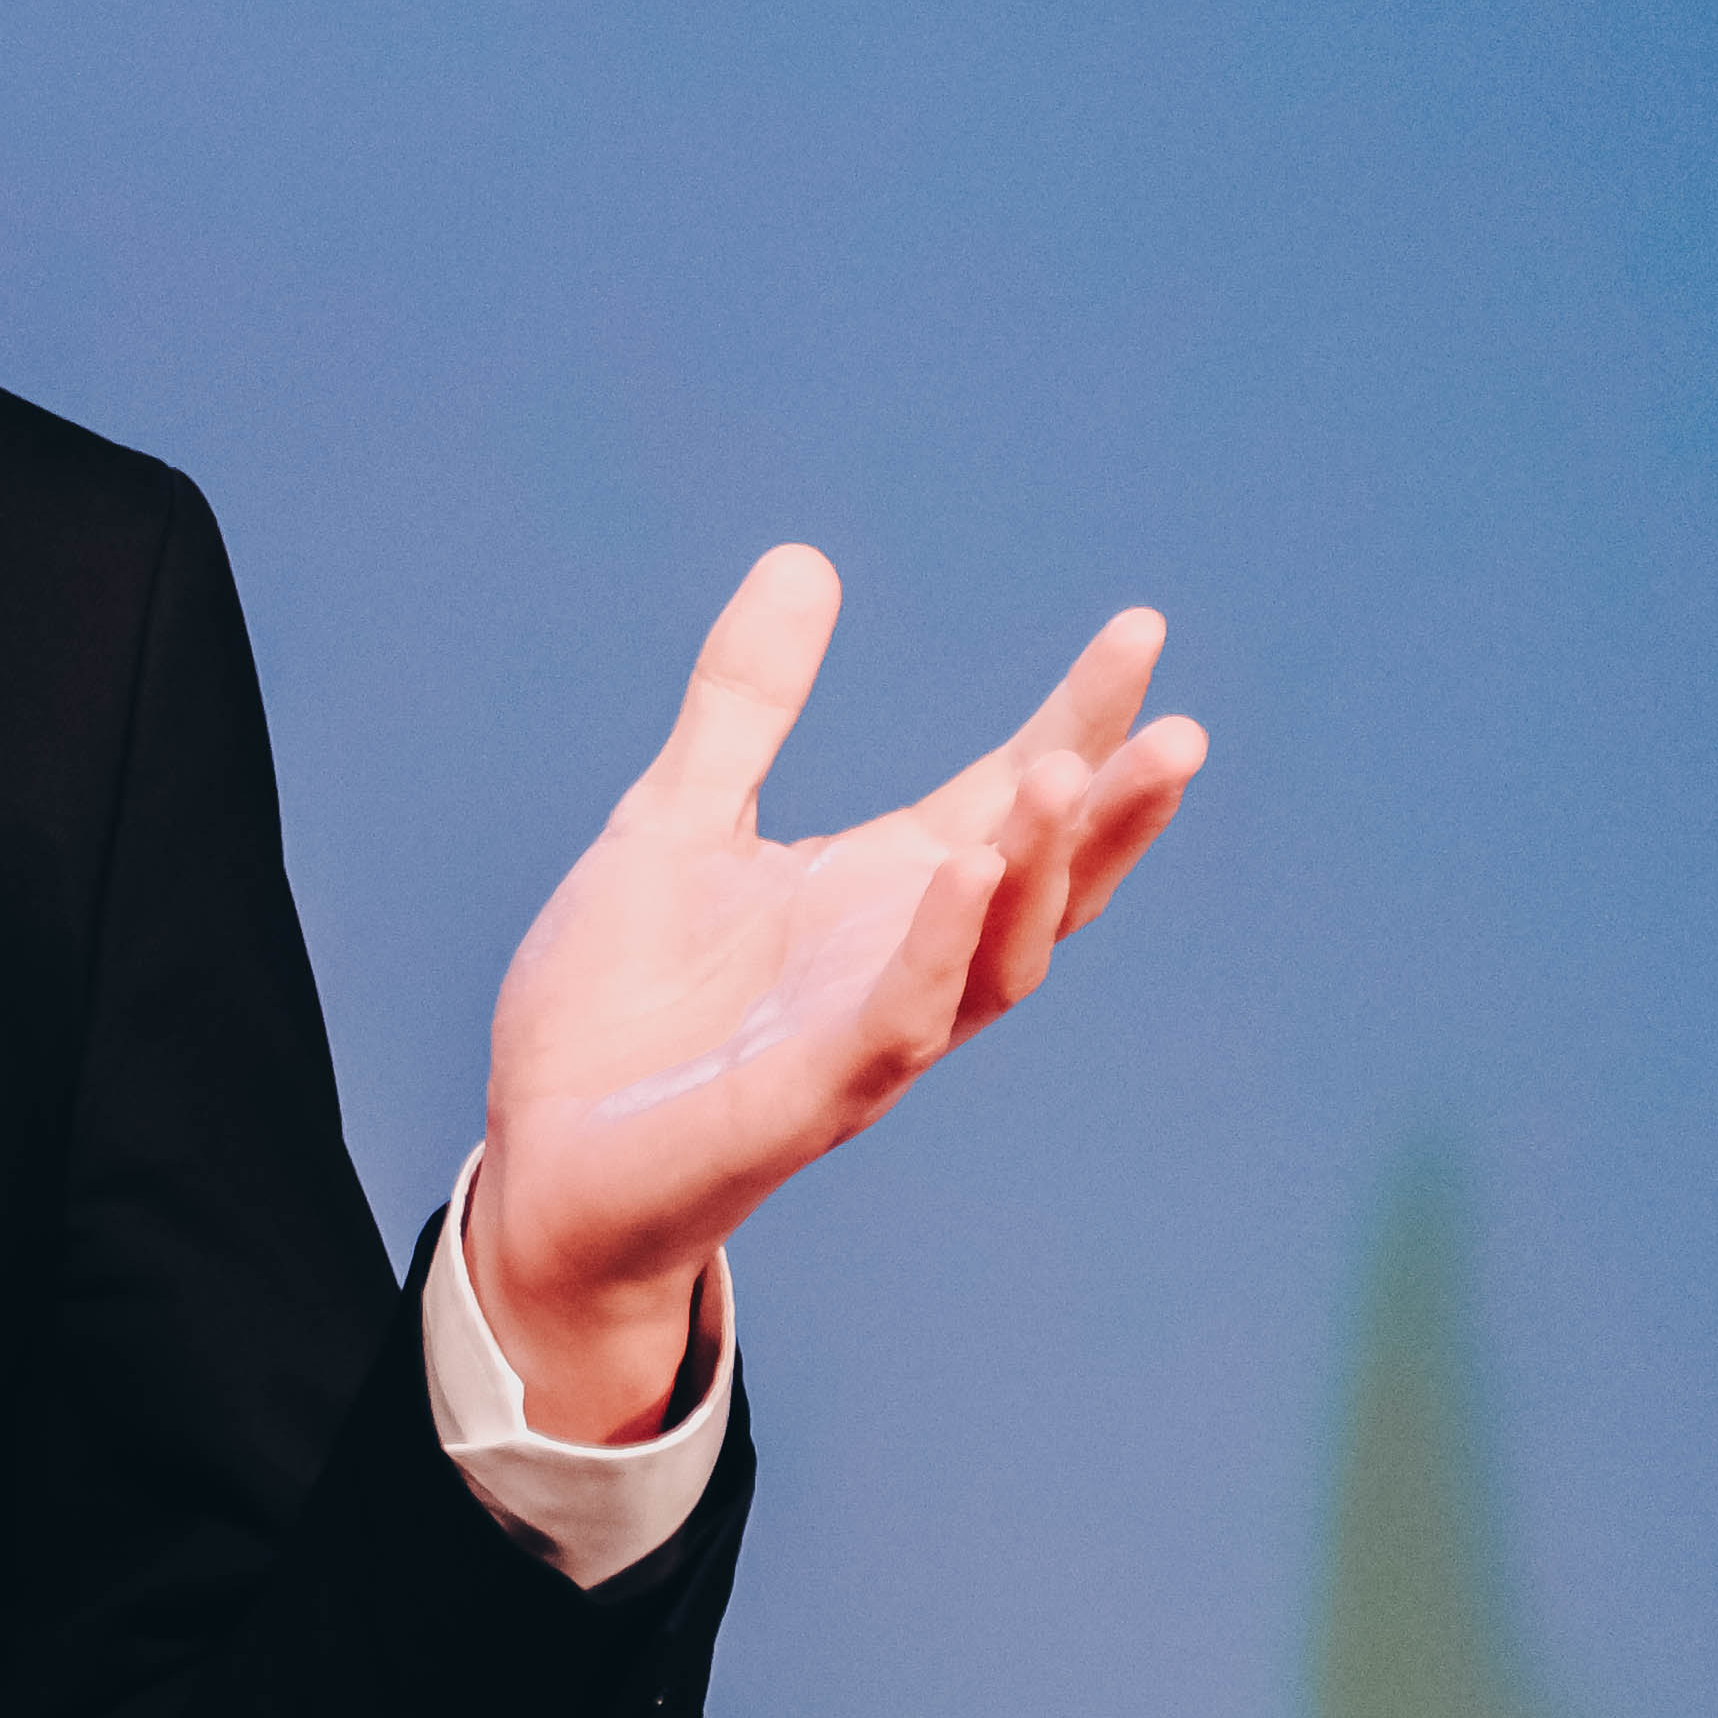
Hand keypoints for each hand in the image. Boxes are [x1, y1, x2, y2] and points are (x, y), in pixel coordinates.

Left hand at [472, 545, 1205, 1438]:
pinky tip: (964, 873)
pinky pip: (895, 1025)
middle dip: (1112, 812)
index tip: (1140, 629)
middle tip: (1178, 728)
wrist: (540, 1159)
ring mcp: (863, 1040)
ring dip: (1037, 872)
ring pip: (996, 960)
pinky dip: (936, 952)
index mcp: (880, 896)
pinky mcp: (801, 1103)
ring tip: (1063, 773)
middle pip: (1045, 885)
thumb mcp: (676, 818)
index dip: (1078, 721)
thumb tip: (805, 559)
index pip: (1009, 799)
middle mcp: (901, 966)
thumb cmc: (621, 1007)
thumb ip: (745, 704)